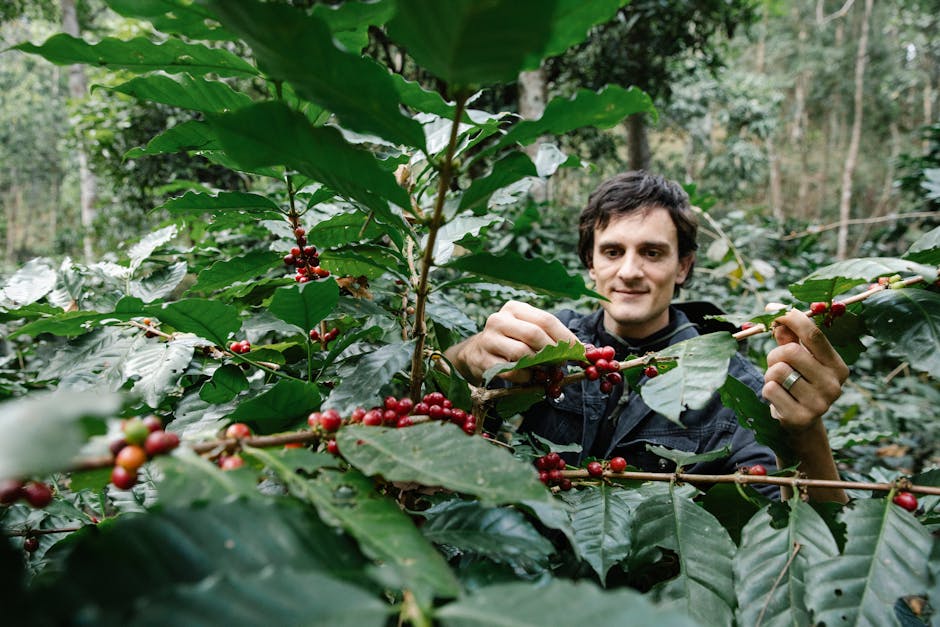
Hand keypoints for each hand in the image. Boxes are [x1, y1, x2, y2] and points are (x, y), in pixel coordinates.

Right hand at [444, 301, 579, 384]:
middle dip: (553, 353)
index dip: (566, 338)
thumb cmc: (512, 341)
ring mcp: (489, 340)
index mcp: (515, 308)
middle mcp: (499, 320)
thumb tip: (585, 350)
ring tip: (545, 371)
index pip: (546, 320)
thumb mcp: (529, 330)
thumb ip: (552, 337)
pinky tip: (529, 377)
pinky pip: (511, 372)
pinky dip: (526, 378)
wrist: (477, 352)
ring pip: (522, 354)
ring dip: (539, 366)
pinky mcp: (483, 360)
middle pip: (535, 335)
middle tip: (562, 364)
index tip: (580, 353)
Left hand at [762, 309, 848, 432]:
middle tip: (776, 364)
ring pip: (778, 370)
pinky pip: (770, 389)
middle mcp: (833, 385)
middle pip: (792, 352)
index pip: (814, 335)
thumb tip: (774, 309)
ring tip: (779, 383)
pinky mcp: (800, 417)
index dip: (792, 319)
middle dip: (776, 355)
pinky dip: (768, 390)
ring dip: (770, 374)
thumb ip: (788, 336)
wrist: (801, 422)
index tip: (775, 313)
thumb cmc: (798, 381)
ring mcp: (819, 404)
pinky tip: (779, 398)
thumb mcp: (797, 359)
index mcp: (837, 366)